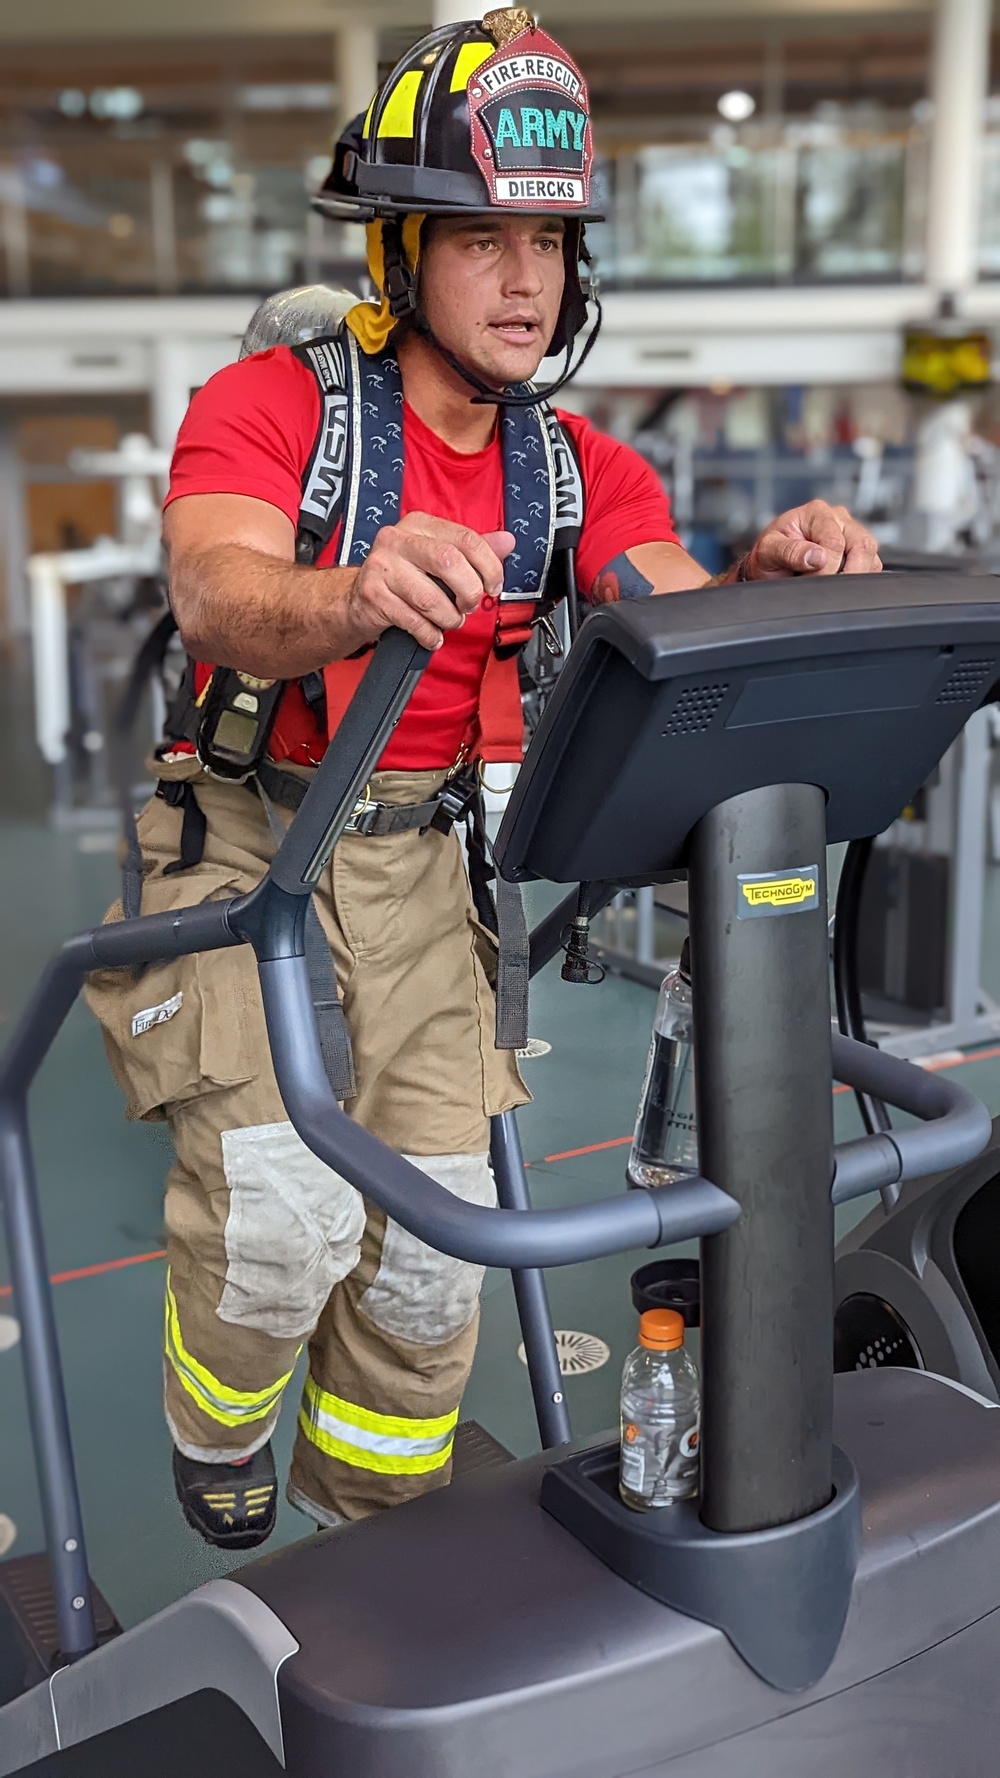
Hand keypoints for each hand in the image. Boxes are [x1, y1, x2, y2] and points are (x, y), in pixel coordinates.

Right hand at [342, 513, 514, 650]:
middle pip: (449, 562)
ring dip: (449, 619)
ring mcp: (382, 566)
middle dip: (468, 592)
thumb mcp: (437, 557)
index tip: (494, 586)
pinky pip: (414, 621)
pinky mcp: (373, 595)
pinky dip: (430, 635)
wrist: (355, 600)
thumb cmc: (403, 579)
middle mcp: (398, 539)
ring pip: (432, 598)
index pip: (466, 539)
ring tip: (448, 621)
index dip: (489, 567)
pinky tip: (431, 635)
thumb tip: (507, 541)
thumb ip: (472, 550)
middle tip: (468, 606)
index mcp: (419, 524)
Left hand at [743, 501, 881, 578]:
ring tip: (825, 582)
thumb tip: (817, 557)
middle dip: (847, 573)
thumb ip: (790, 552)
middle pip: (863, 545)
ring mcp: (851, 533)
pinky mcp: (859, 551)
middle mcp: (838, 518)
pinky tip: (836, 581)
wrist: (770, 564)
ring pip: (870, 556)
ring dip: (852, 576)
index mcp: (816, 513)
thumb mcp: (769, 551)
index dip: (827, 567)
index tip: (811, 580)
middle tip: (825, 587)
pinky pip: (871, 566)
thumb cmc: (769, 554)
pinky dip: (857, 579)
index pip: (835, 542)